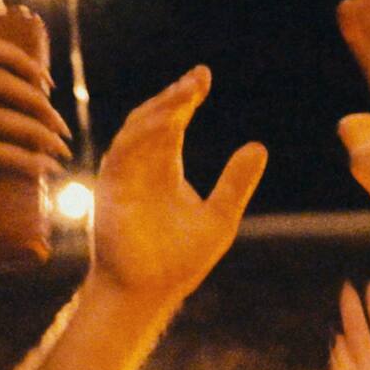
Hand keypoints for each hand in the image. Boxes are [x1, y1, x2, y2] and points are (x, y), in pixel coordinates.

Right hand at [89, 66, 266, 304]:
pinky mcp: (111, 188)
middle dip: (175, 96)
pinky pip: (124, 151)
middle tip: (199, 78)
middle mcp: (142, 166)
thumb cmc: (180, 261)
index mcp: (165, 169)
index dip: (186, 99)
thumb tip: (258, 146)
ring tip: (187, 92)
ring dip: (161, 108)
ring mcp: (125, 175)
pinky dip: (143, 134)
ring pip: (138, 129)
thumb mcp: (219, 216)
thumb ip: (236, 183)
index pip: (174, 124)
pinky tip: (166, 122)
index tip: (204, 77)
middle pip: (156, 119)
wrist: (149, 292)